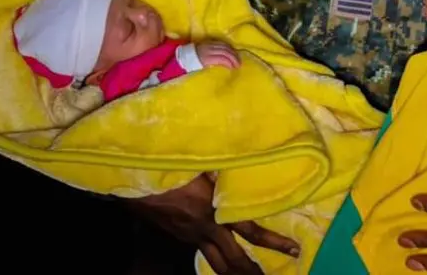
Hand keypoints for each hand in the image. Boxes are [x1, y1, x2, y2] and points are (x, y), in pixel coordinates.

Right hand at [126, 174, 298, 274]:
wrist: (131, 179)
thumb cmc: (167, 165)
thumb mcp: (200, 163)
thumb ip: (223, 171)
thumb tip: (248, 166)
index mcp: (213, 211)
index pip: (251, 231)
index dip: (275, 243)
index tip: (295, 251)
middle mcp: (204, 230)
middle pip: (234, 261)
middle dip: (253, 273)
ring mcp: (189, 236)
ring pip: (216, 264)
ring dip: (234, 273)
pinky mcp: (178, 236)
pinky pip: (202, 252)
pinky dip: (217, 260)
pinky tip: (222, 258)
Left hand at [196, 42, 240, 68]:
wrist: (184, 55)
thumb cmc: (193, 64)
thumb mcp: (203, 67)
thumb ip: (214, 65)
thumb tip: (226, 66)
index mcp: (206, 57)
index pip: (221, 58)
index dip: (230, 62)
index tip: (234, 68)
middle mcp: (209, 48)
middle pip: (225, 51)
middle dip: (234, 57)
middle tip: (239, 64)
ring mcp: (210, 44)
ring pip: (225, 46)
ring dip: (233, 52)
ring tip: (238, 58)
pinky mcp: (210, 41)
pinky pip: (222, 43)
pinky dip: (229, 47)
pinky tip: (232, 52)